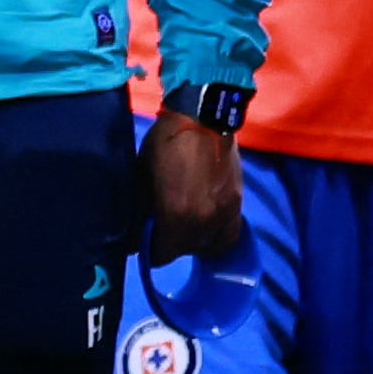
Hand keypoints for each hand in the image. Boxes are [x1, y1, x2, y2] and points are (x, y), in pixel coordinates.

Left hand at [140, 110, 241, 262]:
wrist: (203, 118)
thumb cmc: (165, 144)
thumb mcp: (143, 178)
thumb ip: (142, 211)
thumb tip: (135, 235)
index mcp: (176, 216)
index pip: (162, 255)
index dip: (150, 251)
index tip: (145, 241)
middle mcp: (203, 223)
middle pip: (184, 251)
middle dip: (171, 244)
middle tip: (163, 229)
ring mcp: (224, 215)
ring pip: (207, 246)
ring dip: (194, 241)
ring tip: (185, 227)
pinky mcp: (237, 205)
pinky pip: (227, 235)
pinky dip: (215, 236)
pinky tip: (205, 225)